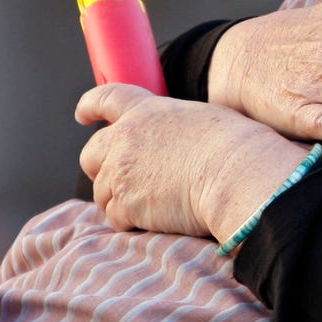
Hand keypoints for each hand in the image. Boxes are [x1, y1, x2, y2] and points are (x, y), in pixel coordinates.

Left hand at [77, 84, 314, 239]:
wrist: (238, 176)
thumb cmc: (237, 147)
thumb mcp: (205, 119)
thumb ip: (176, 126)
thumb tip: (180, 141)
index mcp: (146, 111)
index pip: (106, 98)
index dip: (90, 106)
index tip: (82, 115)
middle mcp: (126, 139)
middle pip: (91, 154)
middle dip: (100, 167)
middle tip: (119, 179)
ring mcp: (122, 173)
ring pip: (101, 191)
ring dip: (118, 200)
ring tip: (150, 206)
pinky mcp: (127, 205)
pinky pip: (115, 218)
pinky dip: (129, 222)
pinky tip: (153, 222)